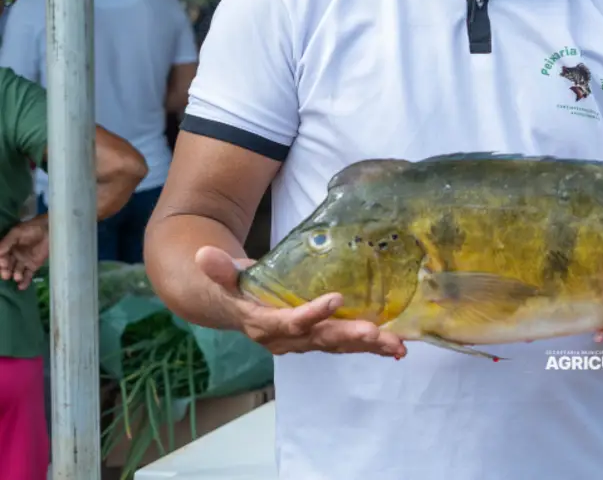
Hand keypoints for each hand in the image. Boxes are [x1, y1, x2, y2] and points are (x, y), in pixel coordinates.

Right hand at [0, 216, 48, 289]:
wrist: (49, 229)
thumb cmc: (31, 228)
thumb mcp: (17, 233)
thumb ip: (7, 242)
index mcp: (7, 248)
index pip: (1, 258)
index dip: (1, 262)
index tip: (3, 263)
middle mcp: (14, 256)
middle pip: (7, 267)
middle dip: (5, 271)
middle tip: (7, 275)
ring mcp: (23, 262)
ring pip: (16, 272)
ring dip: (15, 276)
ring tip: (17, 278)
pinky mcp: (33, 265)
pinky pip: (27, 275)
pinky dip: (24, 282)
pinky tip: (21, 287)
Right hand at [197, 245, 405, 357]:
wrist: (231, 307)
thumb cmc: (233, 287)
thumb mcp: (225, 277)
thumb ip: (219, 269)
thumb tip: (204, 253)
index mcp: (263, 323)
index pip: (289, 322)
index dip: (311, 314)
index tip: (335, 298)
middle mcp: (286, 339)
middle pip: (322, 339)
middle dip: (350, 336)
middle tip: (376, 333)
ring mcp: (304, 342)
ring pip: (339, 345)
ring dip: (368, 346)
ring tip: (397, 346)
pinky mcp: (318, 338)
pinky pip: (346, 345)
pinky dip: (371, 348)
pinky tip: (397, 349)